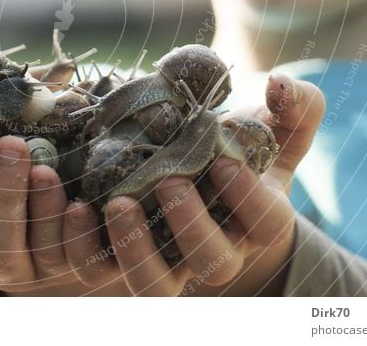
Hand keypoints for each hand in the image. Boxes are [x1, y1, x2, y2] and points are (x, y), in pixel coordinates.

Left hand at [61, 73, 325, 295]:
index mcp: (258, 220)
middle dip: (191, 225)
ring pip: (156, 283)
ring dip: (135, 249)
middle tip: (169, 180)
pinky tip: (74, 207)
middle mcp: (217, 250)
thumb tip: (279, 83)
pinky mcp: (124, 258)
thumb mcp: (270, 125)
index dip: (248, 197)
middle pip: (213, 263)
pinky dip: (84, 245)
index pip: (267, 224)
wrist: (197, 174)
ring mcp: (170, 261)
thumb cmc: (239, 147)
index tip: (223, 160)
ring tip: (113, 203)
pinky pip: (104, 272)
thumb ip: (293, 105)